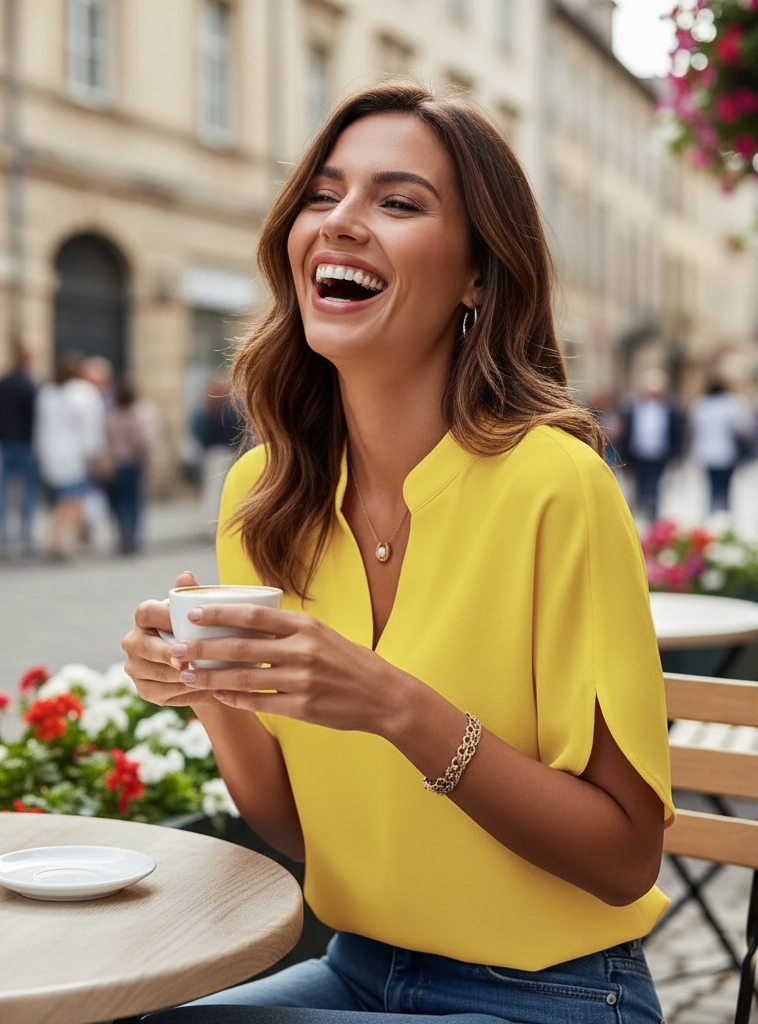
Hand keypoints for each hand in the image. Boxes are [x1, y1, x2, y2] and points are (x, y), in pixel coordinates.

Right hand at [121, 570, 219, 707]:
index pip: (146, 612)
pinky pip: (160, 691)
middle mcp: (133, 641)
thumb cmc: (202, 631)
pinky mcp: (143, 690)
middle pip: (144, 646)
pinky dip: (181, 690)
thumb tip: (186, 575)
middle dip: (166, 654)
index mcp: (145, 616)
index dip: (163, 619)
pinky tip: (198, 687)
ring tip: (202, 676)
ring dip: (178, 675)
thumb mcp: (201, 613)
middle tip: (188, 661)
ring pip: (154, 671)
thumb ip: (192, 594)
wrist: (207, 666)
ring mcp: (135, 667)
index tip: (186, 627)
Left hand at [173, 603, 416, 736]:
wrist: (383, 695)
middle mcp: (303, 650)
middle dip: (203, 648)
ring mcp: (302, 680)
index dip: (219, 614)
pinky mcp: (303, 708)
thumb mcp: (321, 634)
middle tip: (175, 648)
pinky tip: (218, 694)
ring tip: (188, 674)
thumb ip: (287, 628)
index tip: (192, 613)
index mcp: (305, 626)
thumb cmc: (347, 661)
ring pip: (245, 677)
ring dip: (211, 676)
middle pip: (241, 647)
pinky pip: (260, 702)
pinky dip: (235, 698)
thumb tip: (243, 619)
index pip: (253, 615)